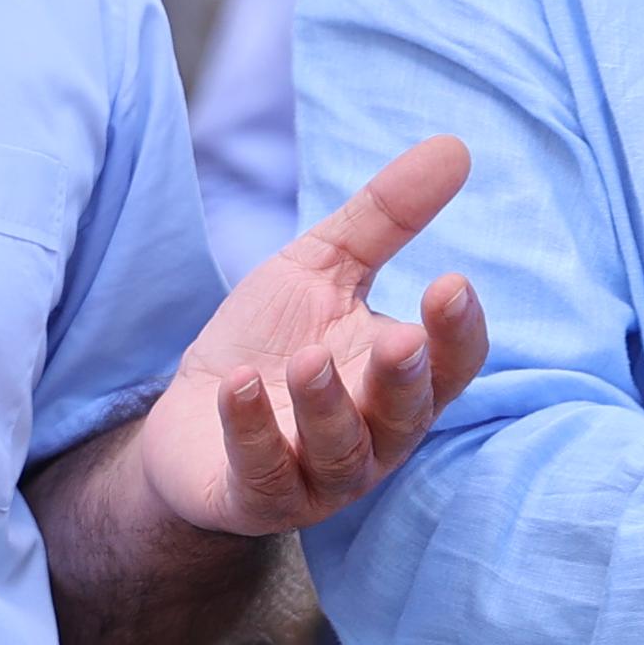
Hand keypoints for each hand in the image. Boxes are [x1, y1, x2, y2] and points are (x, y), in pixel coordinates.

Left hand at [133, 138, 490, 536]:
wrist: (186, 420)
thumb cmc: (270, 341)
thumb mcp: (323, 268)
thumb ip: (386, 216)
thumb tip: (455, 146)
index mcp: (399, 380)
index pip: (452, 365)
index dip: (457, 333)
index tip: (450, 283)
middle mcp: (372, 438)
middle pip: (407, 416)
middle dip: (404, 379)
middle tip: (401, 338)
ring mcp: (315, 476)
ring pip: (340, 454)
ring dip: (328, 407)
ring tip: (308, 357)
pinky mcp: (253, 498)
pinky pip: (262, 473)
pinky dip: (251, 431)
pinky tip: (240, 385)